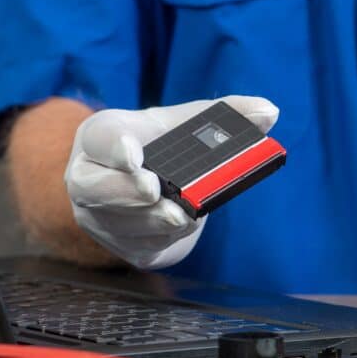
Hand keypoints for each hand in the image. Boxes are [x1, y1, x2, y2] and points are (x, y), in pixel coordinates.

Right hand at [64, 96, 278, 268]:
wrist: (153, 184)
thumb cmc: (164, 146)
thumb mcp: (187, 124)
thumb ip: (227, 115)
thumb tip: (269, 111)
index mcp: (100, 138)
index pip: (99, 139)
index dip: (113, 147)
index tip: (133, 153)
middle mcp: (88, 179)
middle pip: (94, 188)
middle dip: (124, 191)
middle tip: (154, 190)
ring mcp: (99, 217)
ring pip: (122, 223)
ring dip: (153, 220)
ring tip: (182, 215)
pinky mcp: (122, 246)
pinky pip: (142, 245)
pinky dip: (166, 237)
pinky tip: (183, 225)